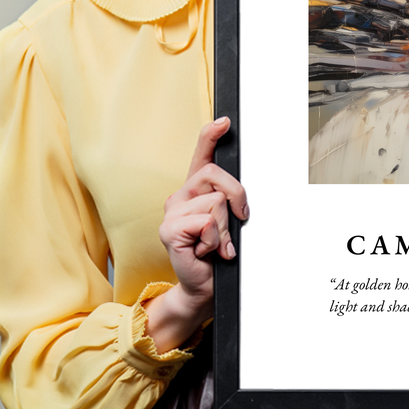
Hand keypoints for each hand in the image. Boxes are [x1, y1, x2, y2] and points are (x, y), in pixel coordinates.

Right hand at [144, 117, 248, 351]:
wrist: (204, 286)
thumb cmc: (217, 254)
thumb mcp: (228, 222)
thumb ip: (230, 202)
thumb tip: (240, 194)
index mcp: (195, 191)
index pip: (201, 155)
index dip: (211, 136)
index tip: (225, 122)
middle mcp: (180, 196)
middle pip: (216, 175)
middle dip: (237, 197)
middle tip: (238, 221)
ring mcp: (172, 212)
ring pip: (216, 202)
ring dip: (225, 228)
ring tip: (216, 244)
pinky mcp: (169, 230)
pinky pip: (206, 222)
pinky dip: (215, 240)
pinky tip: (206, 251)